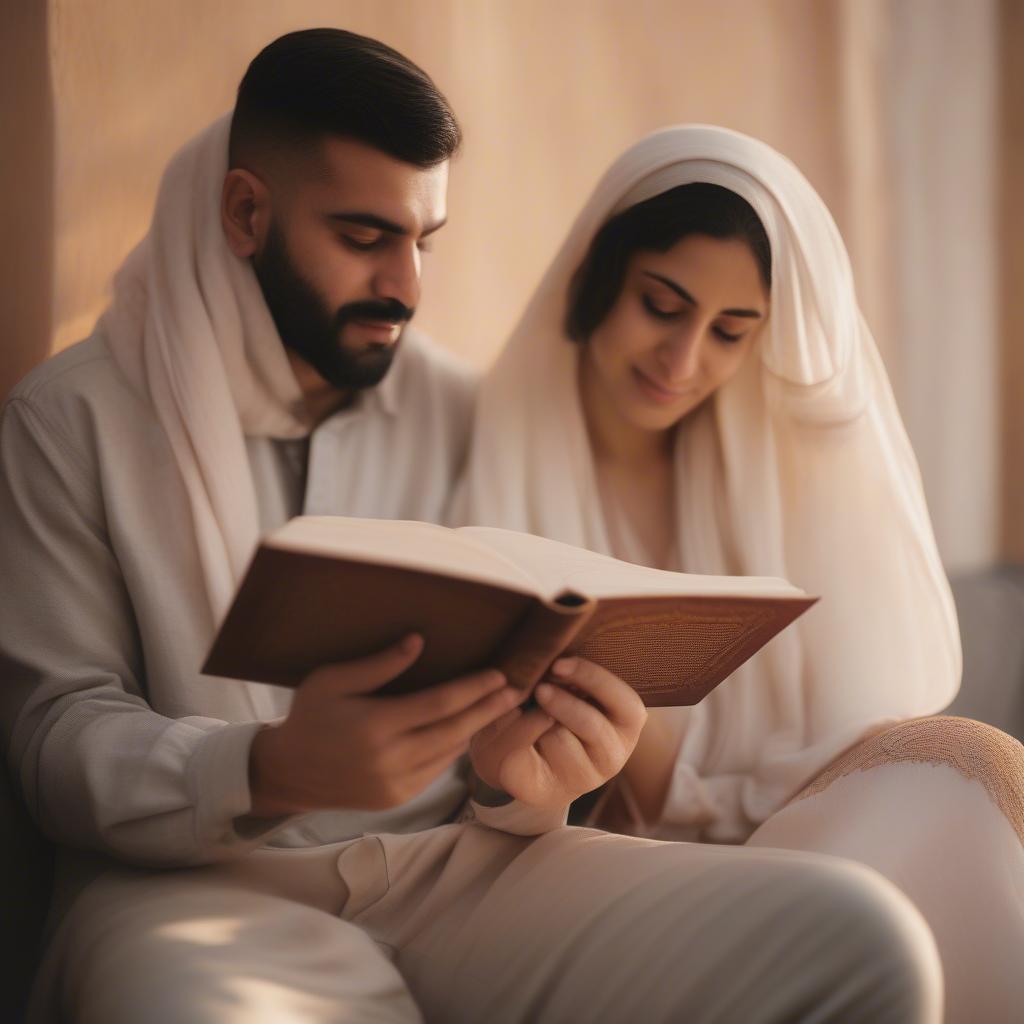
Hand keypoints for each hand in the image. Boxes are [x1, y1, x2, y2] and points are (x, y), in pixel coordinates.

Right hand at [249, 634, 519, 815]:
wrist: (288, 773)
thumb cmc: (309, 717)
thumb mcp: (333, 681)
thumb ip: (379, 664)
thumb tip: (419, 641)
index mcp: (375, 726)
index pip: (439, 704)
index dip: (473, 689)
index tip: (498, 674)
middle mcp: (390, 759)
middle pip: (455, 731)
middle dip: (489, 709)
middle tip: (516, 690)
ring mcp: (396, 784)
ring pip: (449, 753)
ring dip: (477, 730)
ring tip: (500, 707)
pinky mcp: (398, 799)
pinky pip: (437, 770)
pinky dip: (454, 748)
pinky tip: (467, 730)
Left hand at [469, 657, 646, 810]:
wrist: (529, 756)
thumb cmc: (559, 709)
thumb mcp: (575, 688)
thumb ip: (573, 678)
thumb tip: (554, 666)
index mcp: (626, 725)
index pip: (624, 701)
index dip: (592, 678)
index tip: (559, 664)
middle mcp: (611, 757)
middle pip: (591, 725)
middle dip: (562, 703)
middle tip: (539, 689)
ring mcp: (582, 780)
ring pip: (558, 740)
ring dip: (536, 721)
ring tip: (527, 711)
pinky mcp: (546, 793)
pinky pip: (526, 761)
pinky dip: (511, 739)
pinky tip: (508, 729)